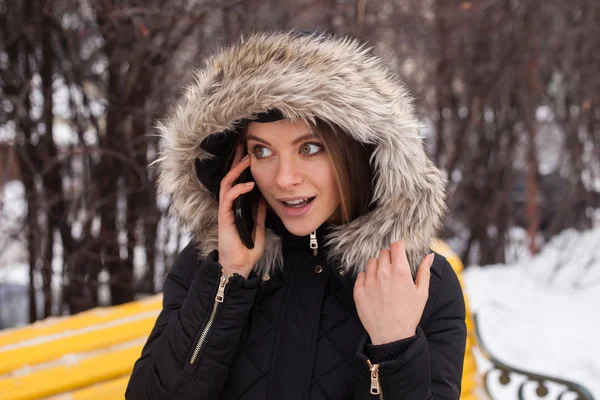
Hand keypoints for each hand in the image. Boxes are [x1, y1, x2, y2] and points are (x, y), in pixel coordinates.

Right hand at [217, 144, 266, 278]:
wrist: (239, 265)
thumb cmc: (247, 248)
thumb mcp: (258, 226)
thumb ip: (259, 212)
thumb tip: (264, 197)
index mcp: (236, 206)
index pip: (238, 181)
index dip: (242, 167)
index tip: (250, 153)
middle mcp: (229, 205)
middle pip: (230, 177)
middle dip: (236, 161)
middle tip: (243, 145)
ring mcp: (225, 210)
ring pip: (227, 183)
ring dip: (236, 170)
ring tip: (247, 159)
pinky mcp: (224, 216)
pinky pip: (228, 198)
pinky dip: (239, 189)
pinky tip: (249, 184)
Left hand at [353, 240, 433, 344]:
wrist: (392, 335)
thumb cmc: (409, 314)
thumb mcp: (422, 293)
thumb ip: (424, 271)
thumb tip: (430, 255)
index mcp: (400, 271)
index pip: (396, 246)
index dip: (399, 246)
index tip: (400, 250)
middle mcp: (383, 273)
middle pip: (383, 253)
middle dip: (389, 257)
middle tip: (393, 269)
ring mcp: (369, 281)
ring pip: (371, 262)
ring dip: (378, 266)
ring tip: (384, 279)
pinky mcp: (359, 289)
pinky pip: (361, 274)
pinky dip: (367, 277)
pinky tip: (375, 288)